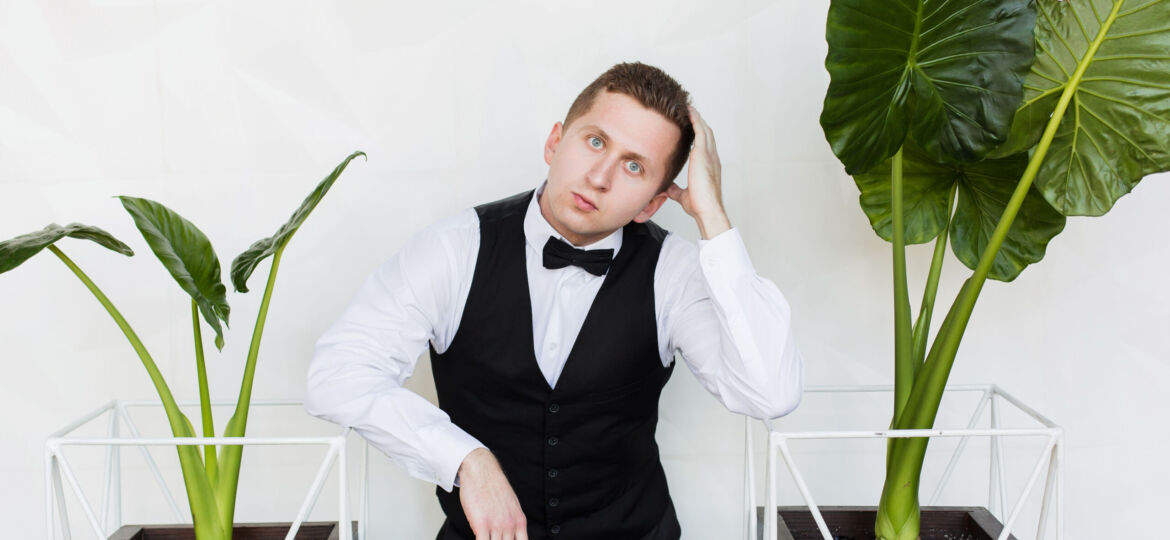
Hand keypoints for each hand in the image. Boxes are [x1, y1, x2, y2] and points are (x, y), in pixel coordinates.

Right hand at [458, 448, 527, 539]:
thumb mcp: (511, 504)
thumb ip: (512, 520)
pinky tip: (479, 538)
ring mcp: (497, 525)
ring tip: (485, 537)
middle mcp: (510, 525)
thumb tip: (510, 534)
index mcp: (519, 521)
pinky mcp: (481, 524)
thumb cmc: (493, 486)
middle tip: (494, 538)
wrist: (482, 470)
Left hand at [667, 105, 730, 238]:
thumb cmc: (699, 205)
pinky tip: (689, 111)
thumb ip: (676, 190)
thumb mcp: (683, 195)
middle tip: (689, 111)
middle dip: (698, 121)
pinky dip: (695, 119)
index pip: (704, 146)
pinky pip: (700, 130)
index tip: (691, 126)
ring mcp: (709, 155)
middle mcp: (712, 158)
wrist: (707, 209)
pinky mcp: (703, 154)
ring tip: (687, 107)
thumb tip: (668, 188)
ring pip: (705, 129)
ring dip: (697, 117)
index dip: (699, 134)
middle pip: (707, 133)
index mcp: (709, 166)